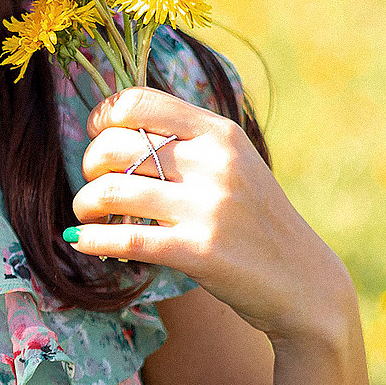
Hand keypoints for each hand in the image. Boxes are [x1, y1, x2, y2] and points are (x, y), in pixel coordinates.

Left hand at [69, 88, 354, 344]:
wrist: (303, 281)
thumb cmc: (255, 220)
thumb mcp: (235, 165)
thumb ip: (188, 143)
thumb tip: (115, 126)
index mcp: (220, 134)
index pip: (140, 102)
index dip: (104, 115)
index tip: (95, 132)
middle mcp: (215, 164)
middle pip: (116, 147)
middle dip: (89, 165)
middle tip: (93, 184)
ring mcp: (208, 208)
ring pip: (113, 192)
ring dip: (85, 204)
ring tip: (86, 214)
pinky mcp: (199, 252)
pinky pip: (126, 240)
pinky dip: (92, 240)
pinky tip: (82, 242)